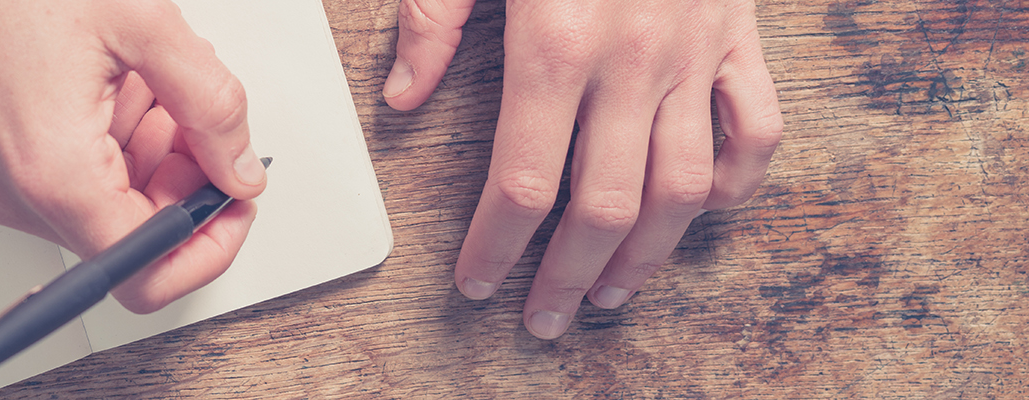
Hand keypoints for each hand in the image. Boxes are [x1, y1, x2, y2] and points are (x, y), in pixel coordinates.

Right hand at [0, 0, 267, 313]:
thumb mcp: (143, 26)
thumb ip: (210, 105)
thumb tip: (239, 167)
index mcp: (52, 172)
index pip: (146, 270)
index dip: (208, 241)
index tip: (234, 201)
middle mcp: (10, 192)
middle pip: (125, 236)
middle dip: (180, 181)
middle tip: (197, 115)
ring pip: (98, 204)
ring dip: (145, 153)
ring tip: (147, 78)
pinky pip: (63, 178)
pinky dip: (106, 140)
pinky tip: (111, 81)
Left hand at [384, 0, 783, 338]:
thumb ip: (432, 21)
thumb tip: (403, 98)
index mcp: (555, 42)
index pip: (523, 180)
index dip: (497, 245)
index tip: (478, 282)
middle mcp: (634, 58)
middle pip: (604, 204)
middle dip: (568, 274)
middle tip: (541, 315)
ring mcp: (698, 52)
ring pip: (685, 187)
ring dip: (648, 254)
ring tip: (612, 292)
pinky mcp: (743, 37)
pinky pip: (759, 130)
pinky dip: (736, 182)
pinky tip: (697, 214)